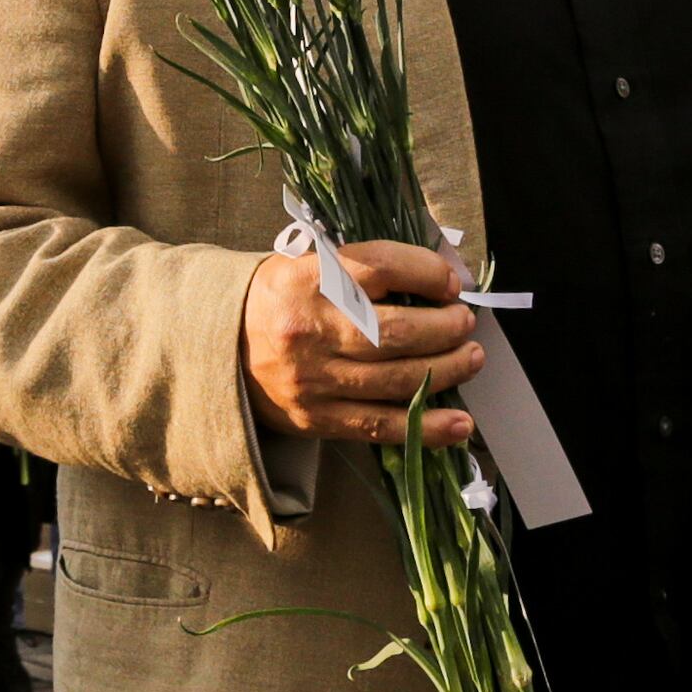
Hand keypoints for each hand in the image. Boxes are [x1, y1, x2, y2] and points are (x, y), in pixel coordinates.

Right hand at [240, 238, 479, 448]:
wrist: (220, 349)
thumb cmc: (280, 301)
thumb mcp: (308, 264)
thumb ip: (365, 267)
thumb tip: (442, 277)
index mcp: (306, 278)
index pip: (379, 267)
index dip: (425, 272)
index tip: (451, 283)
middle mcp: (310, 329)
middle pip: (397, 331)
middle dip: (446, 328)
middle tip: (465, 323)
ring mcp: (315, 379)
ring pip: (398, 379)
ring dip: (448, 369)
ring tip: (471, 357)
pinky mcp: (319, 418)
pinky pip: (382, 426)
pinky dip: (428, 426)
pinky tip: (460, 424)